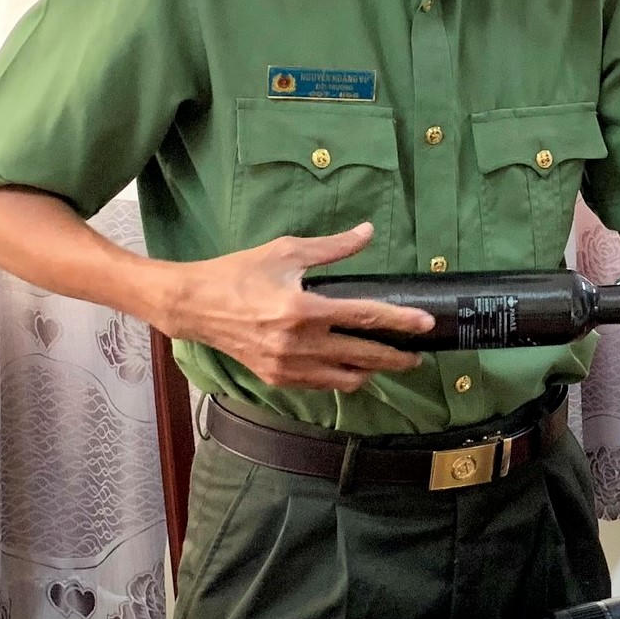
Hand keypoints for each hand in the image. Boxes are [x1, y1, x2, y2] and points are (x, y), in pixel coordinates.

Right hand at [161, 225, 432, 392]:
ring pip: (346, 379)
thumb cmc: (238, 273)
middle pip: (364, 356)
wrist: (194, 306)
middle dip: (396, 358)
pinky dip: (342, 379)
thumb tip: (367, 232)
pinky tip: (353, 370)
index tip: (425, 324)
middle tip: (417, 355)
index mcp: (303, 309)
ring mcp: (288, 366)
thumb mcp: (286, 252)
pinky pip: (322, 386)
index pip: (365, 317)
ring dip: (371, 372)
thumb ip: (332, 248)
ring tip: (386, 363)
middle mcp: (299, 343)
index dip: (400, 321)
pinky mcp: (277, 379)